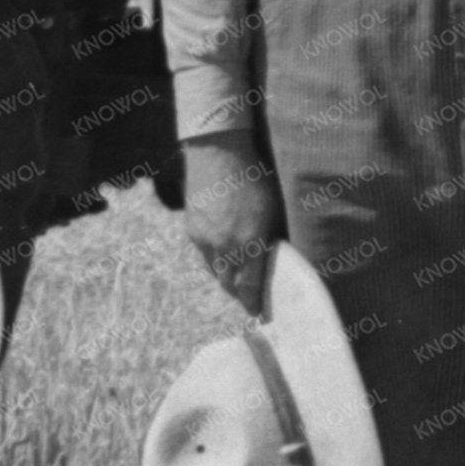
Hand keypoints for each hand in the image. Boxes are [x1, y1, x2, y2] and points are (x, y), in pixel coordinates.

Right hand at [183, 132, 285, 317]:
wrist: (219, 152)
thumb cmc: (254, 178)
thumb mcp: (272, 211)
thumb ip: (267, 240)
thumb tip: (267, 260)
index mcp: (249, 244)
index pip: (249, 287)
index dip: (252, 303)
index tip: (258, 313)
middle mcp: (224, 247)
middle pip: (228, 284)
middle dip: (239, 293)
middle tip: (248, 296)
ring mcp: (205, 239)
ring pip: (214, 270)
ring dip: (226, 275)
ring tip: (236, 274)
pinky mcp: (192, 229)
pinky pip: (203, 253)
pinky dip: (213, 258)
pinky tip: (221, 250)